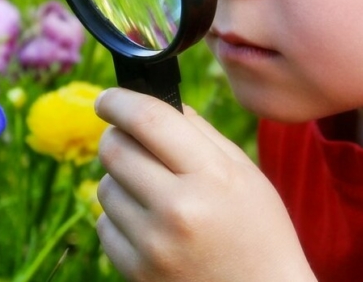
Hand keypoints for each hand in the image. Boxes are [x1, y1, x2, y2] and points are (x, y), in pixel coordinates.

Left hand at [94, 88, 315, 281]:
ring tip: (154, 193)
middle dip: (117, 137)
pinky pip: (104, 225)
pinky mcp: (135, 272)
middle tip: (130, 141)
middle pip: (114, 149)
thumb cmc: (259, 231)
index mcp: (211, 177)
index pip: (148, 120)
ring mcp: (153, 245)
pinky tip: (151, 225)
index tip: (109, 98)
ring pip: (104, 186)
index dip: (119, 101)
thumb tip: (154, 101)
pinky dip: (120, 218)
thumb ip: (200, 133)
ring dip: (121, 181)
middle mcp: (178, 209)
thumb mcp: (245, 174)